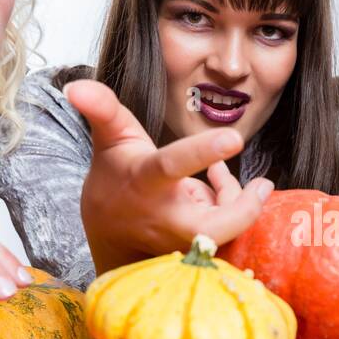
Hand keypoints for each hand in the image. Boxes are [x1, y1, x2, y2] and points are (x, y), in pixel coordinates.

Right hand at [67, 79, 273, 273]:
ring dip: (235, 199)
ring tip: (220, 176)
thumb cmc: (117, 178)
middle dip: (244, 209)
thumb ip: (102, 108)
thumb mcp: (110, 139)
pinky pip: (229, 231)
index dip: (203, 152)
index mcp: (146, 181)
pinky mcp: (199, 253)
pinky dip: (231, 207)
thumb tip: (75, 85)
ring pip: (228, 226)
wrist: (110, 232)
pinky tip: (217, 189)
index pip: (174, 165)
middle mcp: (166, 218)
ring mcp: (183, 241)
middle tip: (262, 184)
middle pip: (216, 225)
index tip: (235, 138)